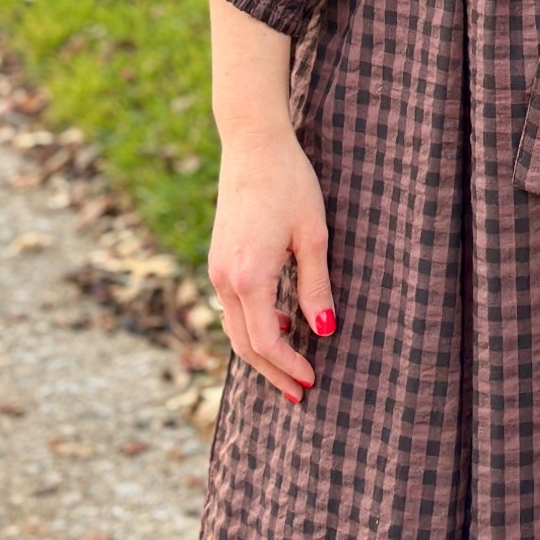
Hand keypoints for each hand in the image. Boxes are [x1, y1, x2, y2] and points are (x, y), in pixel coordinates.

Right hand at [208, 127, 337, 402]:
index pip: (266, 340)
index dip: (288, 366)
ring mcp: (216, 269)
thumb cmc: (290, 183)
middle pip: (244, 344)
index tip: (311, 382)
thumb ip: (315, 286)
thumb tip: (324, 332)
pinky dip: (252, 326)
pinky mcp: (218, 259)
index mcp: (249, 277)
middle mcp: (224, 279)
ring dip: (261, 352)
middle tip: (298, 394)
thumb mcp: (313, 234)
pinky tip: (280, 324)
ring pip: (234, 328)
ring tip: (290, 368)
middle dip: (272, 372)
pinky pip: (231, 308)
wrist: (253, 145)